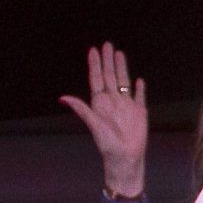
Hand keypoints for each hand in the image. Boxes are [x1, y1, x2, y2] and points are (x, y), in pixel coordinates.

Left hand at [60, 43, 148, 198]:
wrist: (126, 158)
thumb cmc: (108, 144)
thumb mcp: (93, 125)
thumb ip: (81, 109)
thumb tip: (62, 97)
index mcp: (100, 103)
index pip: (96, 79)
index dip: (94, 65)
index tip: (93, 50)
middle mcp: (112, 102)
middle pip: (109, 76)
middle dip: (107, 60)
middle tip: (106, 44)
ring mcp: (126, 106)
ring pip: (123, 82)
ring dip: (121, 68)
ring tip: (119, 53)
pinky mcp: (139, 112)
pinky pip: (139, 96)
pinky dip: (139, 88)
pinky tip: (139, 80)